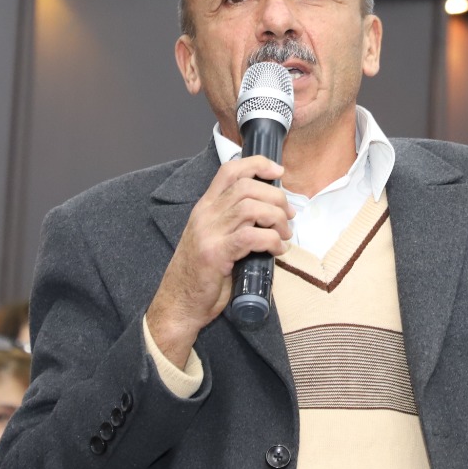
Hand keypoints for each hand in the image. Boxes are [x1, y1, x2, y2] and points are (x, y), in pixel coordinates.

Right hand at [146, 156, 293, 366]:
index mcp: (205, 207)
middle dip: (276, 198)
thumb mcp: (215, 238)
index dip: (257, 164)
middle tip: (288, 216)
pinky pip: (251, 237)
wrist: (179, 304)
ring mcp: (208, 233)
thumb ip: (235, 223)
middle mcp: (205, 214)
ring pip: (251, 208)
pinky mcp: (215, 254)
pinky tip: (277, 250)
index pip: (230, 170)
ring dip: (276, 218)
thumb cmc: (202, 274)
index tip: (278, 172)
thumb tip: (271, 214)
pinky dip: (271, 241)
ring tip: (284, 234)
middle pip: (247, 186)